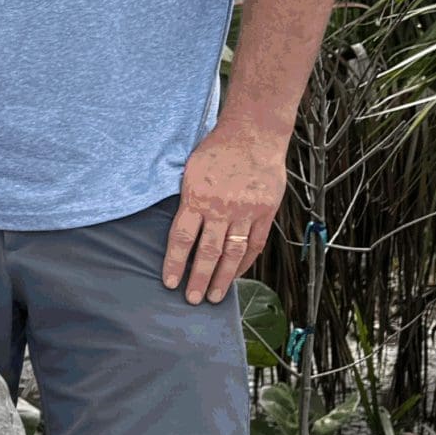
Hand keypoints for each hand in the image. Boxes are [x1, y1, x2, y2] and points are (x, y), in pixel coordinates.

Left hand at [164, 123, 285, 304]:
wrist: (253, 134)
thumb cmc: (216, 151)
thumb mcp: (189, 172)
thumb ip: (186, 201)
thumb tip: (179, 228)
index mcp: (197, 198)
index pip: (181, 239)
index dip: (174, 264)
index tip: (170, 283)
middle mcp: (221, 209)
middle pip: (207, 252)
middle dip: (199, 279)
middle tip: (192, 299)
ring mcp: (245, 212)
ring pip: (232, 253)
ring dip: (223, 278)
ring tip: (215, 296)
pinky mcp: (265, 211)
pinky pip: (255, 243)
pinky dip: (245, 262)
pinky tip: (236, 274)